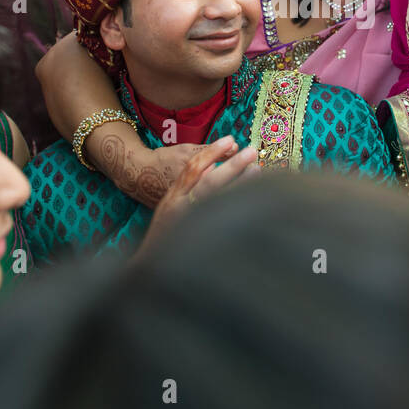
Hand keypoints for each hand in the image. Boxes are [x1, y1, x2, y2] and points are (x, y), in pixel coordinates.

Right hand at [143, 137, 259, 246]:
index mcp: (173, 197)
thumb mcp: (172, 204)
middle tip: (251, 152)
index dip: (211, 152)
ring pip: (217, 201)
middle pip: (208, 183)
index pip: (192, 169)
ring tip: (257, 171)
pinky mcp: (201, 242)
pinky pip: (221, 223)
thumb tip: (214, 168)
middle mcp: (180, 209)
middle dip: (231, 167)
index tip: (230, 140)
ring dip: (239, 186)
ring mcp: (190, 225)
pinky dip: (236, 209)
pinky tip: (252, 201)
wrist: (150, 269)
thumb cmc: (165, 232)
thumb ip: (189, 186)